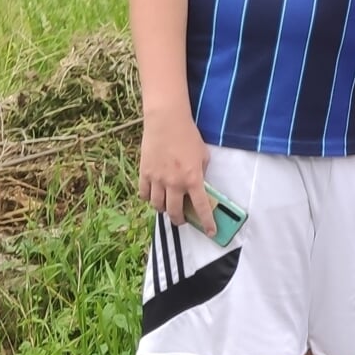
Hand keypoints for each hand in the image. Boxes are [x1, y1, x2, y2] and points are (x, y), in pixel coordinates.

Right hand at [138, 108, 213, 235]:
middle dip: (180, 220)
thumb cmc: (188, 136)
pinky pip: (143, 195)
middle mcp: (174, 183)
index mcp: (193, 179)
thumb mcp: (204, 155)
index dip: (207, 222)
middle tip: (183, 219)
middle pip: (174, 213)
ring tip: (168, 205)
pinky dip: (149, 198)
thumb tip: (198, 186)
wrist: (166, 122)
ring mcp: (157, 179)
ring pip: (157, 206)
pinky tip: (154, 194)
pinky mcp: (144, 174)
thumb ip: (202, 173)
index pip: (201, 207)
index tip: (211, 232)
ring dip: (164, 209)